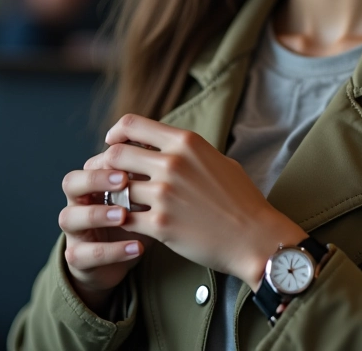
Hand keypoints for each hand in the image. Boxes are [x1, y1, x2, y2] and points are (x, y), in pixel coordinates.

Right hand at [58, 166, 148, 313]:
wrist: (120, 257)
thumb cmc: (133, 216)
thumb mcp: (141, 195)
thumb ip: (146, 176)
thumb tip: (164, 151)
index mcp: (91, 182)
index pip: (90, 163)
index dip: (108, 159)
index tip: (134, 159)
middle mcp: (77, 202)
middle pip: (71, 182)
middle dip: (95, 179)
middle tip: (123, 181)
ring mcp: (74, 230)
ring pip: (69, 218)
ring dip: (97, 214)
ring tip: (124, 215)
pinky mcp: (76, 257)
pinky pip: (84, 254)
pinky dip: (112, 251)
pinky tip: (137, 247)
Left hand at [85, 114, 306, 289]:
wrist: (255, 237)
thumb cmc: (241, 198)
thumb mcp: (217, 159)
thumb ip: (188, 151)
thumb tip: (165, 145)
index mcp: (186, 142)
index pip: (133, 124)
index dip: (116, 132)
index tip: (112, 142)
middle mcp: (172, 163)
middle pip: (116, 154)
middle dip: (106, 164)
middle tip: (107, 176)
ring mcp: (164, 194)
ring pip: (117, 188)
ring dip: (113, 196)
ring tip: (116, 202)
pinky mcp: (160, 224)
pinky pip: (125, 218)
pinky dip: (121, 221)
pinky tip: (127, 224)